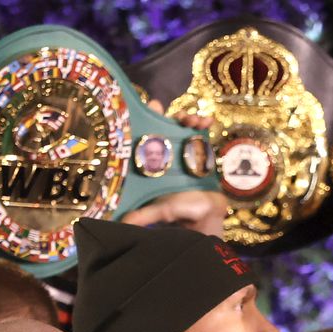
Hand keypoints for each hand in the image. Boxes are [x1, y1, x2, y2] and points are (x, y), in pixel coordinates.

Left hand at [121, 100, 226, 235]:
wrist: (207, 218)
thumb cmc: (183, 213)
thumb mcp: (163, 211)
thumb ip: (145, 215)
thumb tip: (124, 223)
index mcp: (155, 163)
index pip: (149, 135)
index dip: (151, 118)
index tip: (155, 106)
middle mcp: (169, 155)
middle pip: (169, 127)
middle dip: (174, 117)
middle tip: (181, 117)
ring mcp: (186, 153)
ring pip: (185, 128)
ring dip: (190, 119)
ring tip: (196, 121)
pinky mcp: (201, 154)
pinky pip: (202, 135)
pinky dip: (204, 125)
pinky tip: (208, 121)